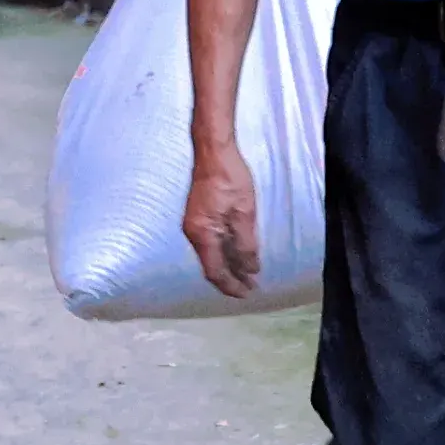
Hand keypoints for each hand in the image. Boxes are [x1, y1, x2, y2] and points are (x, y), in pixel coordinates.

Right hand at [183, 140, 260, 297]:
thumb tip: (250, 269)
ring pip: (211, 254)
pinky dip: (224, 251)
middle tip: (251, 287)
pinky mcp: (198, 215)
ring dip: (228, 265)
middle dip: (231, 278)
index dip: (231, 285)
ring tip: (247, 273)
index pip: (215, 271)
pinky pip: (210, 242)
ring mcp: (193, 223)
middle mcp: (193, 232)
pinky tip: (237, 252)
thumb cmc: (230, 179)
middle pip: (211, 265)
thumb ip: (245, 244)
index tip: (247, 293)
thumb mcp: (244, 213)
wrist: (213, 152)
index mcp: (202, 234)